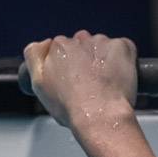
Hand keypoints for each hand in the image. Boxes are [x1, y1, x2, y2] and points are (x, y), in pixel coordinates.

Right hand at [24, 31, 138, 131]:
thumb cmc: (71, 107)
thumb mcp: (38, 84)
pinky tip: (116, 77)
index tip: (71, 80)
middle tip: (87, 85)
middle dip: (84, 62)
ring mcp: (103, 42)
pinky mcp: (123, 47)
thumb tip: (43, 43)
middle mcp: (80, 39)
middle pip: (82, 47)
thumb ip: (34, 56)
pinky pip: (122, 48)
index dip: (67, 66)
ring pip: (101, 48)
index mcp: (58, 46)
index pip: (62, 50)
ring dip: (102, 60)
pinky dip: (121, 60)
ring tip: (103, 84)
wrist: (101, 117)